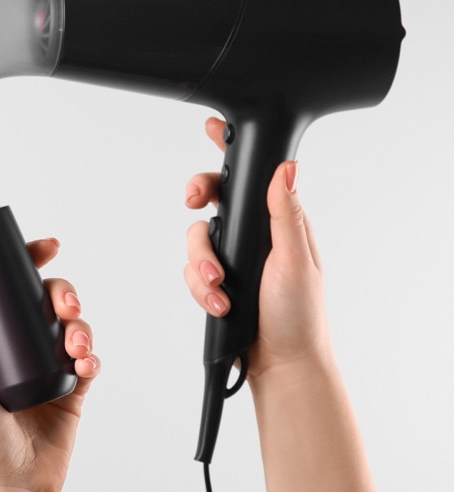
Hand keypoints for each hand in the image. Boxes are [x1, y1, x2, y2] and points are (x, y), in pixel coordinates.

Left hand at [0, 237, 100, 491]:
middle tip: (65, 304)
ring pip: (72, 326)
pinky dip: (92, 354)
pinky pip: (90, 360)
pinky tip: (85, 362)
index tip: (47, 247)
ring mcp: (47, 367)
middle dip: (62, 293)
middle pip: (46, 301)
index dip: (27, 262)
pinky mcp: (72, 390)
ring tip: (75, 343)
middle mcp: (18, 348)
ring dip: (80, 324)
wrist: (10, 484)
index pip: (7, 289)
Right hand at [183, 117, 332, 381]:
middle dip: (198, 197)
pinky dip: (200, 288)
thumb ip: (287, 214)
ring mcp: (232, 257)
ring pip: (196, 238)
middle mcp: (253, 234)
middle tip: (193, 201)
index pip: (254, 175)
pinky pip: (191, 272)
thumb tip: (287, 168)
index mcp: (281, 221)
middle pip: (212, 197)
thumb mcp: (297, 261)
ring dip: (202, 263)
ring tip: (219, 288)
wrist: (281, 363)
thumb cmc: (300, 315)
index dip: (230, 148)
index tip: (212, 128)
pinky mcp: (214, 281)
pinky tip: (218, 304)